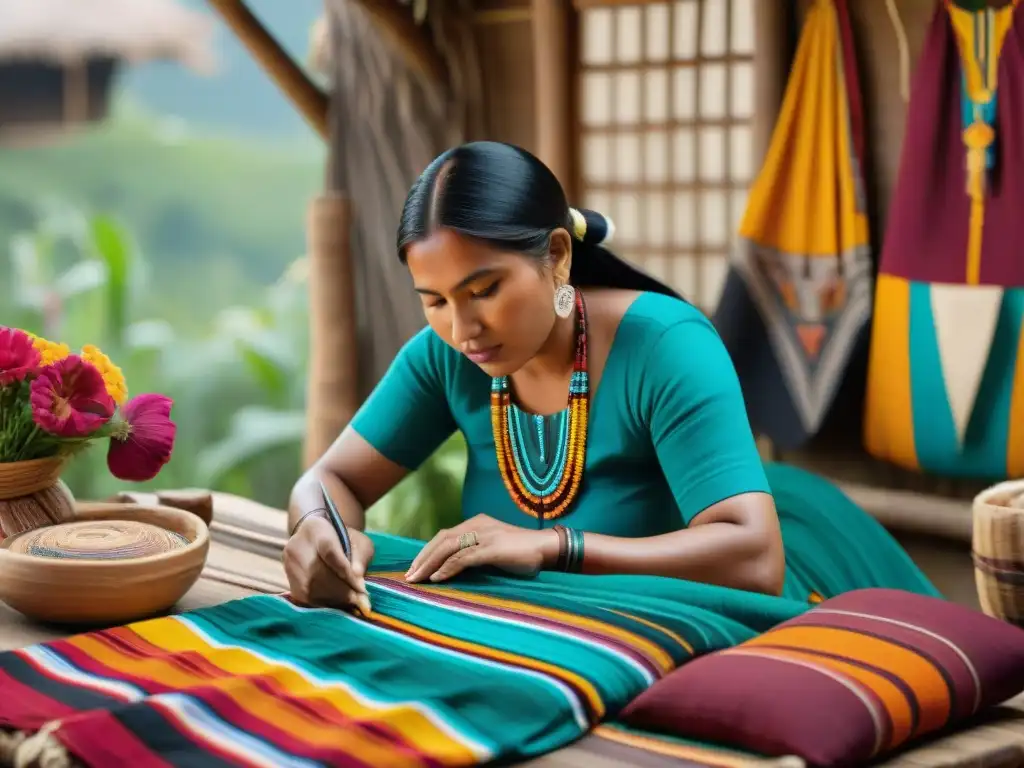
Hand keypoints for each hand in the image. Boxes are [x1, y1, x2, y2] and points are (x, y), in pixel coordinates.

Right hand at [283, 514, 374, 613]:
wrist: (316, 537)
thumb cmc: (344, 540)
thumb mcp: (359, 542)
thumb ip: (361, 558)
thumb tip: (358, 581)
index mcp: (317, 529)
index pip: (330, 553)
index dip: (346, 573)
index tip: (362, 588)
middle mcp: (298, 546)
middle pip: (317, 574)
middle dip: (341, 591)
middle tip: (360, 601)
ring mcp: (290, 564)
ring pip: (310, 589)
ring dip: (333, 599)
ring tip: (351, 602)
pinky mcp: (288, 580)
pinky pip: (305, 598)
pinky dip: (324, 603)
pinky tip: (338, 602)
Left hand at [405, 514, 558, 583]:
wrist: (547, 548)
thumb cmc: (521, 553)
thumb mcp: (493, 549)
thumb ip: (475, 552)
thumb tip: (451, 568)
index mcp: (477, 523)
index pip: (444, 535)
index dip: (427, 551)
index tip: (415, 568)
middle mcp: (478, 525)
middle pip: (442, 540)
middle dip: (423, 558)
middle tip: (409, 576)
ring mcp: (485, 535)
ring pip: (449, 547)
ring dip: (430, 564)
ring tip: (417, 579)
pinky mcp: (492, 548)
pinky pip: (464, 558)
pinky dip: (448, 568)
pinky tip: (437, 578)